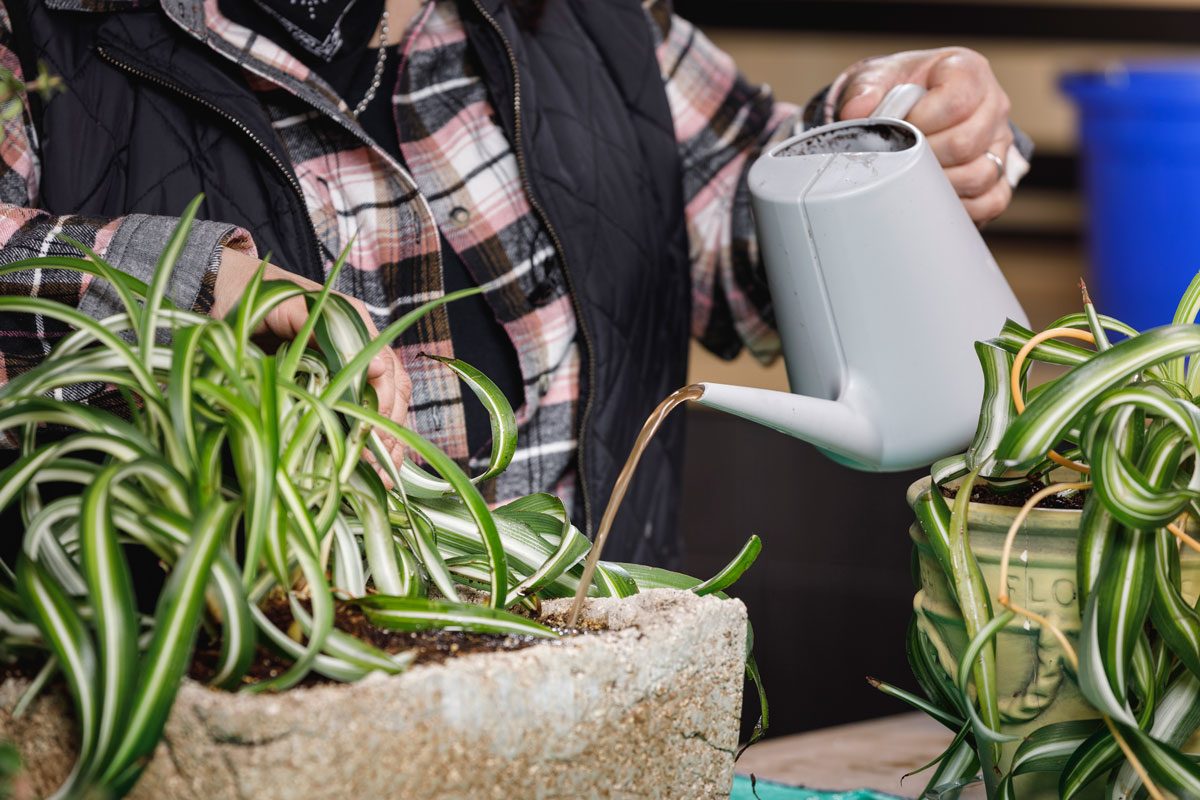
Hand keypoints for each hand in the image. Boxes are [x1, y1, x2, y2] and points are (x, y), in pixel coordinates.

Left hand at [214, 247, 409, 473]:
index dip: (380, 406)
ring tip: (384, 475)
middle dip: (390, 430)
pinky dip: (371, 435)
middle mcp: (359, 340)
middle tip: (381, 468)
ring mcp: (350, 359)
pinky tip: (372, 463)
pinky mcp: (336, 377)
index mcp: (351, 322)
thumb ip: (308, 327)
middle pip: (393, 388)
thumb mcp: (275, 308)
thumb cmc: (249, 299)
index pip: (383, 369)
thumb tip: (357, 367)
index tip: (368, 440)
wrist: (229, 290)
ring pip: (387, 401)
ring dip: (388, 439)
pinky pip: (366, 406)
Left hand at [834, 47, 1013, 223]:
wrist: (911, 107)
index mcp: (968, 71)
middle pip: (965, 143)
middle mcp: (993, 105)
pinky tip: (933, 200)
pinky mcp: (1000, 175)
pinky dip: (960, 208)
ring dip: (939, 185)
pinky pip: (991, 201)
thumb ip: (865, 89)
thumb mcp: (879, 79)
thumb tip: (857, 112)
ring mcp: (1000, 142)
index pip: (956, 102)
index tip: (898, 128)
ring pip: (980, 175)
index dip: (921, 122)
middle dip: (923, 158)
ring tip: (912, 178)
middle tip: (900, 159)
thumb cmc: (899, 91)